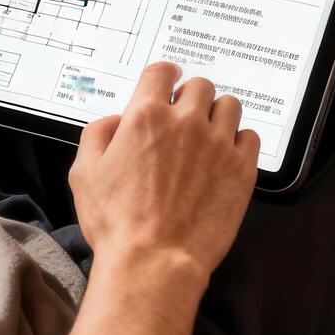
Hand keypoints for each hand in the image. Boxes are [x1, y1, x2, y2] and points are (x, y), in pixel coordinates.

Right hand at [68, 62, 261, 286]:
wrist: (154, 262)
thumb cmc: (117, 224)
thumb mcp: (84, 174)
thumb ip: (97, 135)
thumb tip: (115, 122)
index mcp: (145, 117)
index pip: (162, 72)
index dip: (164, 75)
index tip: (168, 81)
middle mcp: (186, 123)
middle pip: (199, 86)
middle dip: (190, 97)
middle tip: (185, 117)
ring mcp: (218, 144)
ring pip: (228, 105)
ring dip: (217, 114)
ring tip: (208, 135)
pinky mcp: (241, 169)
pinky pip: (250, 137)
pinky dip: (239, 141)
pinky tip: (226, 157)